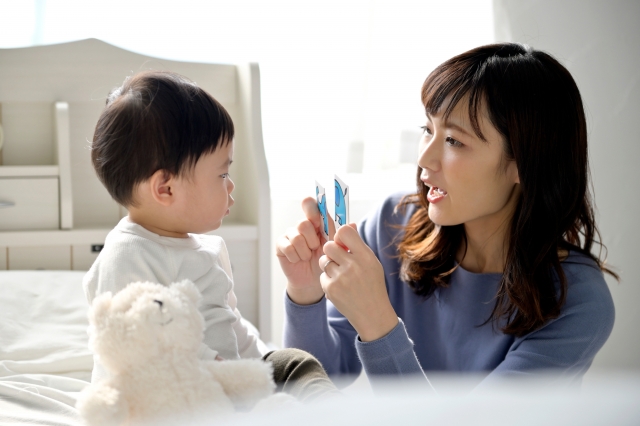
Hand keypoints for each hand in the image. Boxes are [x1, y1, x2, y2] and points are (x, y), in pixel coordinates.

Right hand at [276, 197, 335, 304]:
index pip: (310, 204)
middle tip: (315, 248)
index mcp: (316, 222)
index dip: (312, 209)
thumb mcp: (336, 250)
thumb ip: (343, 237)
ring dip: (305, 251)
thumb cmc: (325, 262)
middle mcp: (302, 226)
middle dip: (312, 240)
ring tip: (308, 257)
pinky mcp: (281, 246)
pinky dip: (296, 256)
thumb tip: (353, 224)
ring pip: (296, 236)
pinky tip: (298, 260)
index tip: (317, 222)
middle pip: (303, 223)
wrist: (313, 281)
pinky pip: (288, 247)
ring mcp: (290, 235)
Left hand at [319, 224, 398, 341]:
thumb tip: (347, 225)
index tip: (342, 242)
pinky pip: (322, 276)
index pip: (345, 232)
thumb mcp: (372, 263)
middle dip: (331, 251)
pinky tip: (340, 287)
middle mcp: (353, 266)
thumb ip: (358, 245)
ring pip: (323, 260)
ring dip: (328, 265)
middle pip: (329, 246)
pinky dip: (328, 280)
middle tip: (338, 259)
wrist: (372, 314)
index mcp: (365, 257)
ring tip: (340, 274)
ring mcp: (341, 278)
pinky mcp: (331, 289)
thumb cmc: (372, 285)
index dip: (340, 235)